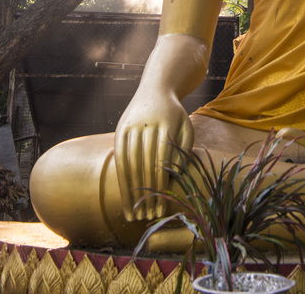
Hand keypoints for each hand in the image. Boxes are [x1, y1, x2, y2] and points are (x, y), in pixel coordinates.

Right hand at [114, 90, 193, 220]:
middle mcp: (146, 124)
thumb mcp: (186, 129)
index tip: (161, 207)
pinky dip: (122, 179)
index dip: (160, 186)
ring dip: (131, 191)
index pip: (161, 161)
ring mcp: (131, 125)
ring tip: (134, 214)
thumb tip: (174, 180)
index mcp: (166, 123)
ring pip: (129, 163)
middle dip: (146, 193)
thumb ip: (183, 152)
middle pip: (144, 165)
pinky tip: (125, 197)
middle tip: (148, 216)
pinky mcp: (120, 128)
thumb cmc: (175, 115)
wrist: (156, 88)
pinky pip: (119, 158)